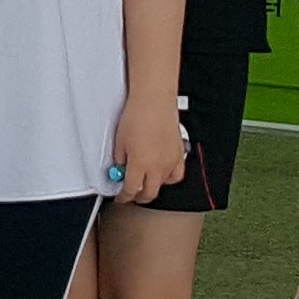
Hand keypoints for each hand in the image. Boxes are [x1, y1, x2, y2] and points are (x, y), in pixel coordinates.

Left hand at [108, 92, 187, 208]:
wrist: (154, 101)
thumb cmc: (137, 116)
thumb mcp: (119, 141)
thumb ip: (120, 159)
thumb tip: (120, 168)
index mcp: (139, 165)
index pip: (131, 190)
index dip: (123, 197)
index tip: (120, 197)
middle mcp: (157, 166)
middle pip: (149, 193)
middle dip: (138, 197)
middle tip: (132, 195)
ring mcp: (170, 161)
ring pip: (163, 185)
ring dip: (153, 187)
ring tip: (146, 183)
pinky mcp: (179, 153)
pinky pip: (177, 174)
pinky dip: (169, 177)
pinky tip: (163, 173)